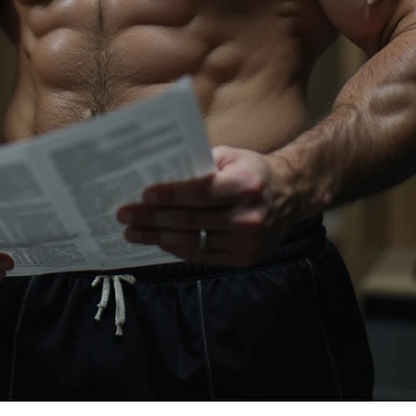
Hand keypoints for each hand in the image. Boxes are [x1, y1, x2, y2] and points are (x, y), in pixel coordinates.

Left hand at [116, 146, 295, 266]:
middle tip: (124, 215)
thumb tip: (159, 172)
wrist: (291, 196)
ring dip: (157, 237)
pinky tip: (156, 240)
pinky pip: (201, 255)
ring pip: (192, 241)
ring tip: (131, 232)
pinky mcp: (243, 259)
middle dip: (152, 217)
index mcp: (245, 185)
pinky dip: (176, 248)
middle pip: (190, 220)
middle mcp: (248, 216)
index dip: (170, 195)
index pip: (200, 192)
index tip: (144, 194)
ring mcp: (246, 242)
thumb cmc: (252, 170)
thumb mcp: (231, 156)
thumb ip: (200, 164)